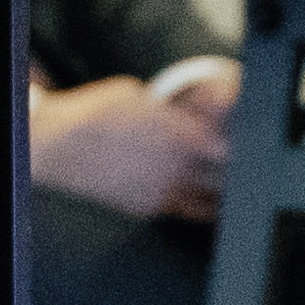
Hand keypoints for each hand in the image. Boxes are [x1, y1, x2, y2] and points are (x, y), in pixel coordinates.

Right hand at [30, 73, 230, 221]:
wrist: (58, 147)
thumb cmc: (97, 115)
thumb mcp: (141, 95)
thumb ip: (175, 109)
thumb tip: (196, 110)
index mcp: (180, 136)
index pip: (232, 149)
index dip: (243, 145)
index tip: (246, 137)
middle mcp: (176, 168)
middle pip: (227, 178)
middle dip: (235, 169)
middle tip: (236, 158)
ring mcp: (162, 193)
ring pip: (211, 201)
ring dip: (220, 189)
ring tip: (220, 176)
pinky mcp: (147, 208)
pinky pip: (184, 209)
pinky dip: (195, 201)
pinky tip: (194, 189)